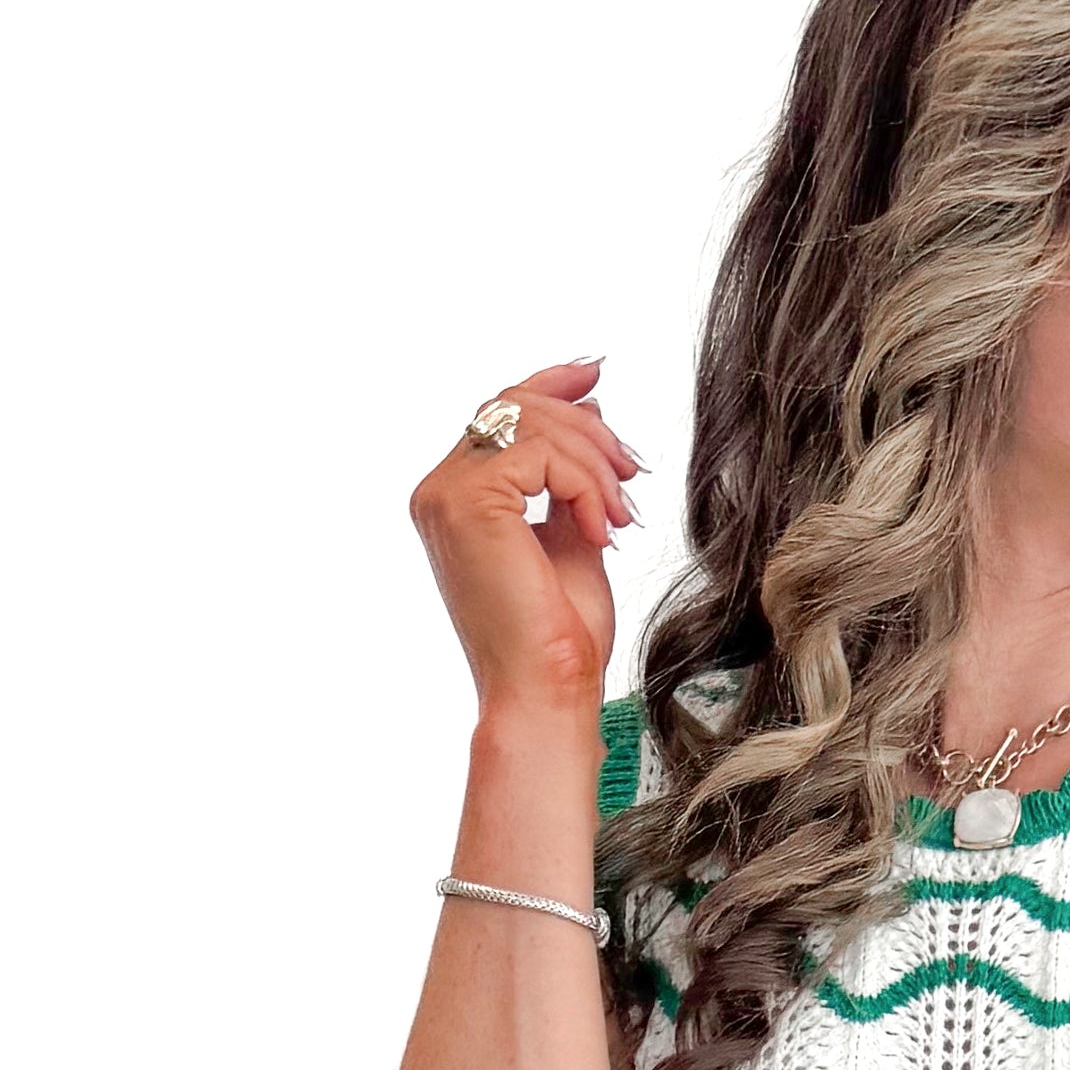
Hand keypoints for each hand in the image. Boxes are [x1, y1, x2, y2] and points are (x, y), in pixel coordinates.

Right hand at [408, 356, 640, 724]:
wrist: (546, 693)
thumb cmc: (558, 639)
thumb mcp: (571, 538)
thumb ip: (571, 477)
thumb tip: (591, 410)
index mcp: (456, 500)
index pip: (499, 415)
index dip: (549, 383)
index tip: (594, 376)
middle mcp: (438, 492)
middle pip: (516, 406)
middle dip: (587, 430)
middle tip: (631, 471)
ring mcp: (446, 495)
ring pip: (533, 424)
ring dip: (595, 462)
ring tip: (619, 515)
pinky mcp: (468, 502)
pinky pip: (542, 455)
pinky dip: (585, 486)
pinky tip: (600, 531)